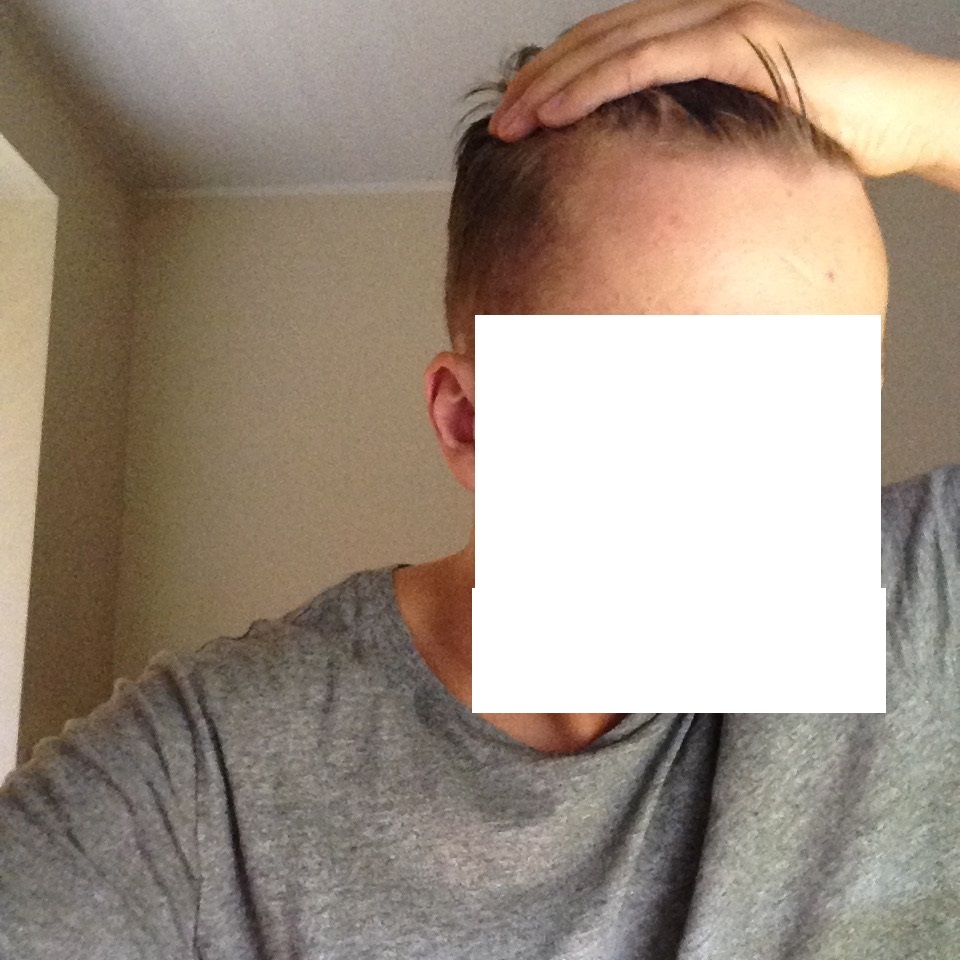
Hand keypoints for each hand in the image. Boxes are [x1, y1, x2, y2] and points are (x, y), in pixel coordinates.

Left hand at [488, 0, 951, 179]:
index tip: (519, 117)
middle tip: (499, 120)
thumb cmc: (829, 132)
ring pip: (614, 43)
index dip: (558, 76)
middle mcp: (708, 10)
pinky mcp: (745, 39)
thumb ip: (692, 133)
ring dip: (554, 84)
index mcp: (703, 29)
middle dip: (541, 79)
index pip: (610, 44)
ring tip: (511, 122)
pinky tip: (557, 112)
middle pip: (600, 37)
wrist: (907, 115)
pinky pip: (652, 58)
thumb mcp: (742, 131)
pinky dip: (598, 83)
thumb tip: (644, 177)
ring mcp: (727, 17)